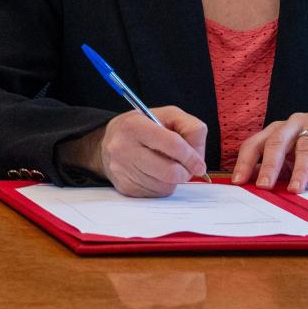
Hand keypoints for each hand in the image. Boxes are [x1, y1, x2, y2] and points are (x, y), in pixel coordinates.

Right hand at [91, 105, 211, 197]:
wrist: (108, 142)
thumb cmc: (143, 127)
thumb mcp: (166, 115)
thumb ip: (190, 127)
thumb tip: (198, 157)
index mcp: (135, 125)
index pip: (173, 144)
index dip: (191, 156)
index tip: (199, 164)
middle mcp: (124, 148)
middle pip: (170, 171)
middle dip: (185, 172)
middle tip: (186, 167)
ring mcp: (123, 170)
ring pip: (165, 185)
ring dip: (173, 179)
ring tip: (166, 165)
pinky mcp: (125, 188)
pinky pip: (156, 194)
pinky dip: (162, 186)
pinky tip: (155, 174)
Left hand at [232, 110, 307, 191]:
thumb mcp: (297, 165)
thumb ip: (278, 171)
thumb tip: (254, 186)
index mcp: (279, 130)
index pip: (256, 143)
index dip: (246, 162)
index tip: (238, 181)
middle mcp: (294, 121)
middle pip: (276, 141)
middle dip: (269, 165)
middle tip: (264, 186)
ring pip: (304, 146)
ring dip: (299, 171)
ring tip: (295, 190)